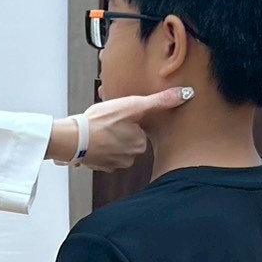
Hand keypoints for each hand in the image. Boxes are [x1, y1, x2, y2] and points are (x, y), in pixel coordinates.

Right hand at [50, 87, 192, 171]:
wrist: (74, 138)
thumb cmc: (102, 120)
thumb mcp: (133, 105)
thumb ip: (159, 101)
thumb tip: (186, 94)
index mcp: (139, 144)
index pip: (138, 130)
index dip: (128, 120)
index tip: (118, 116)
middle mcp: (130, 159)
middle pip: (127, 140)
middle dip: (119, 132)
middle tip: (107, 122)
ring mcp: (113, 165)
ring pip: (115, 148)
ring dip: (107, 140)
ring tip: (98, 130)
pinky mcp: (99, 167)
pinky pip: (102, 156)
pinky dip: (98, 148)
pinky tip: (91, 139)